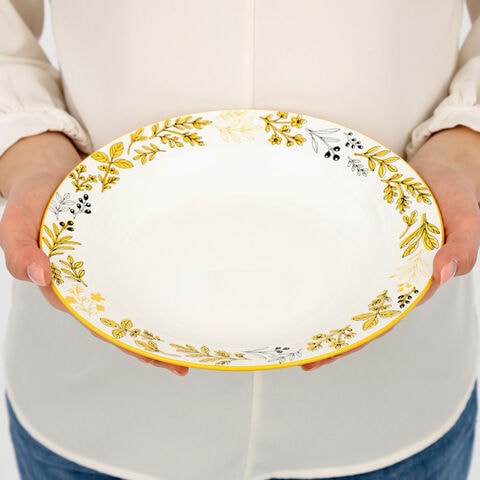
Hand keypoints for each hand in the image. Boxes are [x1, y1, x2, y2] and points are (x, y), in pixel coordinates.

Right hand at [0, 132, 188, 375]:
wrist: (48, 173)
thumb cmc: (32, 199)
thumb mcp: (15, 222)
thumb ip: (19, 250)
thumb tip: (40, 276)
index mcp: (66, 286)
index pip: (97, 322)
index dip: (123, 342)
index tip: (151, 356)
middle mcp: (91, 283)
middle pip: (121, 320)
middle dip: (148, 342)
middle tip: (180, 359)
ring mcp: (107, 267)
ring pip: (133, 300)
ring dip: (156, 320)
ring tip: (187, 339)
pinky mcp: (119, 250)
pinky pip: (138, 271)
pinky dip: (154, 285)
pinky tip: (177, 293)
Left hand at [302, 126, 479, 371]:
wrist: (441, 168)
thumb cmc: (455, 194)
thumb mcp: (468, 220)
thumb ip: (462, 248)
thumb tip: (443, 273)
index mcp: (413, 281)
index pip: (380, 319)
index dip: (354, 340)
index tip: (325, 355)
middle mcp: (388, 274)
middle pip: (355, 310)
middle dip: (328, 332)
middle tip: (295, 348)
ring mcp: (373, 256)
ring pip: (345, 287)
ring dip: (322, 304)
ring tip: (292, 322)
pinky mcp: (362, 237)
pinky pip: (343, 258)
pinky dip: (326, 269)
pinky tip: (305, 275)